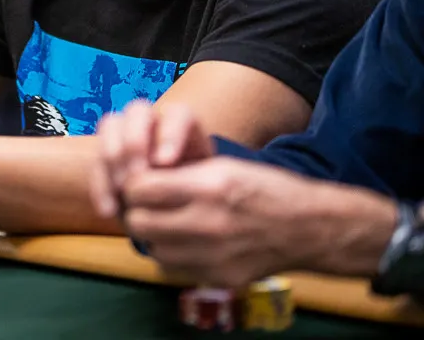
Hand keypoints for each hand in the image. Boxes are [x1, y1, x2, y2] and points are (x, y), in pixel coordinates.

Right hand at [90, 101, 213, 218]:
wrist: (178, 215)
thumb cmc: (198, 199)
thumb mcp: (206, 189)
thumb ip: (195, 179)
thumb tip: (174, 178)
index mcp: (183, 125)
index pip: (178, 113)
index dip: (169, 134)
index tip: (165, 163)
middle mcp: (152, 122)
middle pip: (137, 110)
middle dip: (134, 142)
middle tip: (137, 175)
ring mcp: (125, 134)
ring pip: (109, 125)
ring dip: (112, 158)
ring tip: (122, 191)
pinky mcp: (106, 156)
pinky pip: (95, 161)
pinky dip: (100, 185)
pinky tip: (109, 210)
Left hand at [120, 157, 320, 287]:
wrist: (310, 228)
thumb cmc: (264, 188)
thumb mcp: (222, 166)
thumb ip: (178, 173)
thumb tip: (136, 180)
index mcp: (209, 187)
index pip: (139, 188)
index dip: (134, 183)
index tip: (141, 182)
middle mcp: (209, 223)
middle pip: (138, 222)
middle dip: (138, 211)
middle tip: (149, 205)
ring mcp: (214, 256)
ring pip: (153, 248)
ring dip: (155, 235)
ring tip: (169, 223)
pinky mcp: (220, 278)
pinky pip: (176, 268)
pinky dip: (176, 254)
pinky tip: (189, 241)